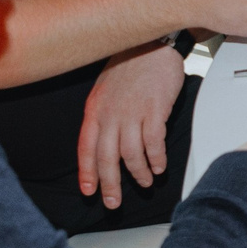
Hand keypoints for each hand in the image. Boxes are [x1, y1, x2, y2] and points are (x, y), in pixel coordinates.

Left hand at [78, 41, 186, 209]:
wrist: (150, 45)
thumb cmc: (129, 66)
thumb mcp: (104, 90)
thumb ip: (102, 116)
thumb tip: (103, 141)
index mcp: (95, 111)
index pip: (86, 148)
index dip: (87, 173)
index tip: (89, 191)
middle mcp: (111, 115)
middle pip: (106, 158)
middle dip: (110, 184)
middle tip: (113, 202)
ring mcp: (132, 114)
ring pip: (131, 155)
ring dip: (138, 173)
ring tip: (145, 182)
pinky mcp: (155, 111)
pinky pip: (154, 143)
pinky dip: (156, 159)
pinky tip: (160, 166)